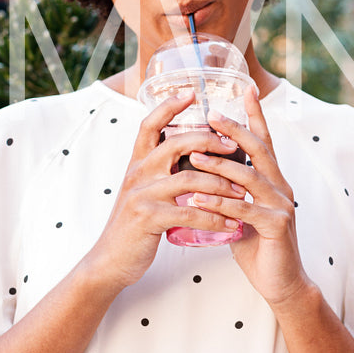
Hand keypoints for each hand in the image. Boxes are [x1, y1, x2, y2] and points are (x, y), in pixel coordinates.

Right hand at [83, 88, 243, 289]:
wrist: (110, 260)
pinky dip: (215, 217)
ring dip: (221, 184)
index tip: (190, 92)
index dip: (168, 106)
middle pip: (176, 143)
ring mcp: (142, 195)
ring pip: (189, 178)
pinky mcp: (149, 218)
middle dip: (210, 141)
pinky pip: (189, 211)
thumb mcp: (144, 191)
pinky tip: (232, 223)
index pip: (149, 125)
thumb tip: (192, 155)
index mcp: (137, 163)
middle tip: (234, 146)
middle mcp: (137, 173)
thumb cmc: (135, 225)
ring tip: (243, 192)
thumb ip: (162, 172)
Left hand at [185, 86, 311, 309]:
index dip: (254, 116)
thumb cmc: (259, 247)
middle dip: (234, 129)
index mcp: (273, 181)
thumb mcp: (241, 213)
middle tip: (210, 114)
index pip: (263, 142)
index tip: (244, 90)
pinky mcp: (277, 226)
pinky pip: (245, 208)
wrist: (282, 283)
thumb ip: (230, 193)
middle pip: (259, 150)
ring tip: (194, 156)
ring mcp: (281, 206)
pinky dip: (220, 202)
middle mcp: (281, 187)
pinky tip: (198, 198)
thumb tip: (202, 176)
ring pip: (250, 177)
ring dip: (220, 165)